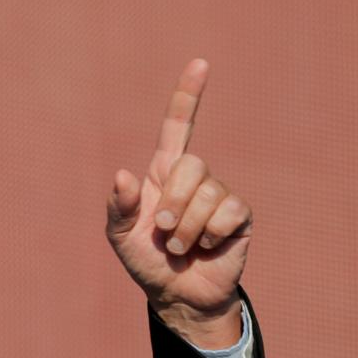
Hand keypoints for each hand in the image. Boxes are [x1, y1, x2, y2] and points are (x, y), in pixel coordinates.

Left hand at [106, 59, 252, 347]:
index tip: (201, 63)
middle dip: (173, 202)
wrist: (177, 295)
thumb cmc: (145, 261)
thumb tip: (124, 175)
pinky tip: (207, 247)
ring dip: (187, 228)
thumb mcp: (120, 236)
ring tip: (181, 247)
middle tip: (164, 233)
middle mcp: (193, 178)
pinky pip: (228, 211)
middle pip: (191, 164)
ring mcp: (219, 195)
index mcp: (162, 174)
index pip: (177, 126)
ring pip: (208, 192)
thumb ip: (118, 206)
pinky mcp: (239, 216)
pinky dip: (210, 234)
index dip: (188, 96)